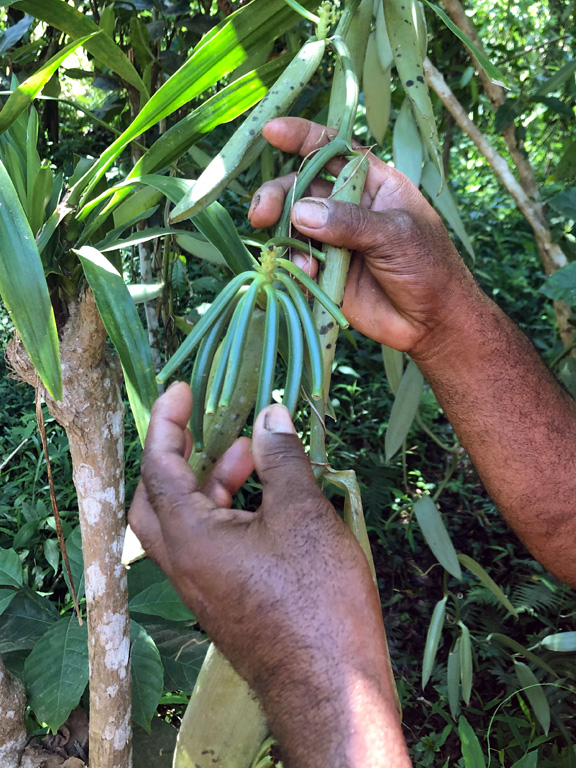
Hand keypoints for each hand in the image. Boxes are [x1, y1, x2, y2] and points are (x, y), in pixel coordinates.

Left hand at [128, 383, 409, 765]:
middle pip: (157, 499)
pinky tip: (267, 505)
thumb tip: (270, 414)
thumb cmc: (316, 598)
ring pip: (186, 524)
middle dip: (179, 456)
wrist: (332, 690)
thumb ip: (280, 459)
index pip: (158, 467)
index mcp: (189, 540)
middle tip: (212, 429)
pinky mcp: (225, 602)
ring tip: (253, 459)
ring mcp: (202, 588)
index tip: (180, 389)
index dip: (167, 422)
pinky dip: (228, 515)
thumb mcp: (302, 515)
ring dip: (211, 485)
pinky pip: (209, 546)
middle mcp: (183, 565)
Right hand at [249, 118, 477, 355]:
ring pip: (293, 225)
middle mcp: (349, 207)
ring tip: (303, 264)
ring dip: (286, 239)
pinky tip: (305, 278)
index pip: (334, 150)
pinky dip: (294, 267)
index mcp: (373, 184)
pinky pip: (297, 261)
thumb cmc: (428, 267)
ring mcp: (335, 240)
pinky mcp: (326, 272)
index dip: (302, 137)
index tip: (270, 133)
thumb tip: (302, 212)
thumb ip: (350, 222)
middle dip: (278, 196)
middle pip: (301, 187)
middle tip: (262, 214)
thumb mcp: (395, 235)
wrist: (432, 322)